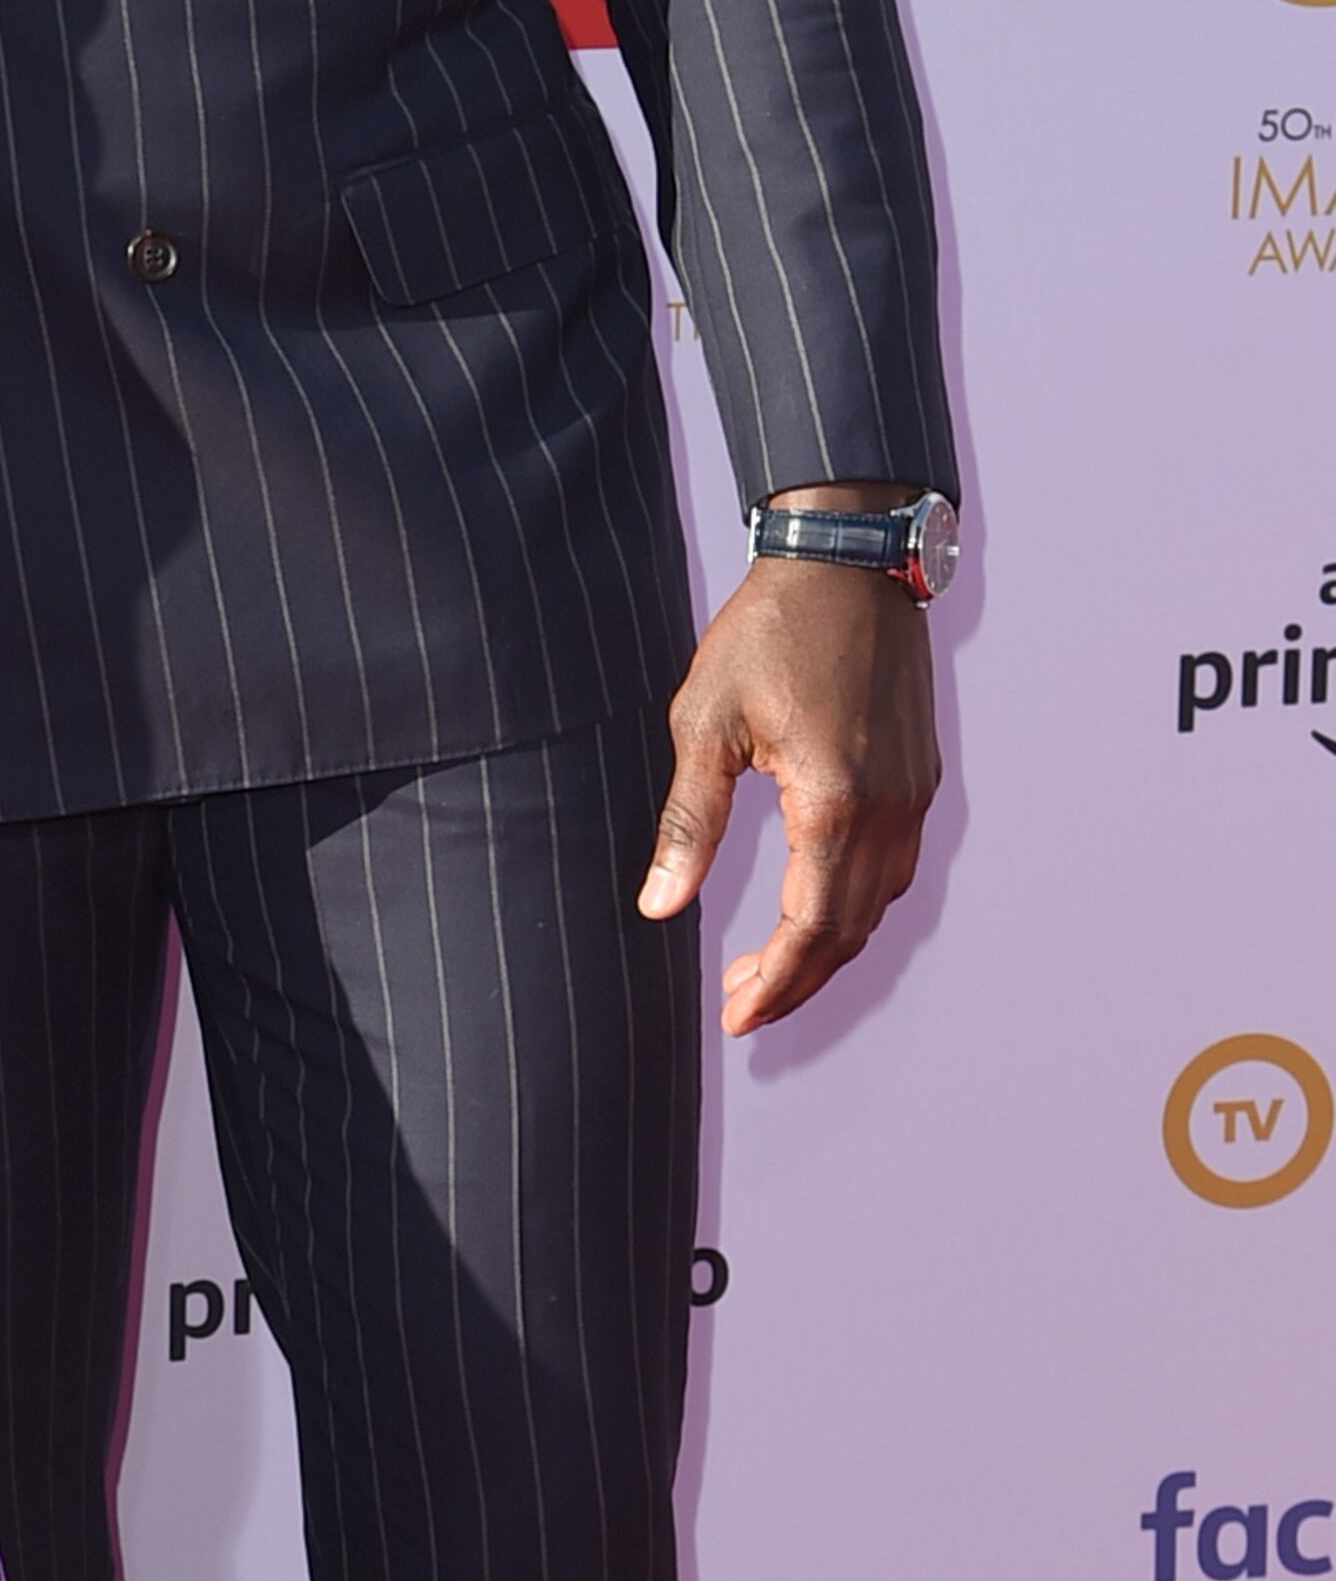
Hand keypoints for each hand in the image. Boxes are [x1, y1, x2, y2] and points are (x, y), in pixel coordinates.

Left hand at [639, 558, 940, 1033]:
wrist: (849, 561)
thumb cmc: (767, 632)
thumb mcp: (704, 724)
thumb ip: (689, 824)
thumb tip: (659, 909)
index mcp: (836, 803)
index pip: (811, 928)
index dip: (775, 984)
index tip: (736, 1019)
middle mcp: (890, 809)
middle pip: (850, 931)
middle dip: (796, 980)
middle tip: (740, 1004)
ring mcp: (914, 793)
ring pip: (879, 904)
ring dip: (828, 947)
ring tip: (768, 967)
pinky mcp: (919, 774)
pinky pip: (894, 865)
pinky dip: (855, 904)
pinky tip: (814, 906)